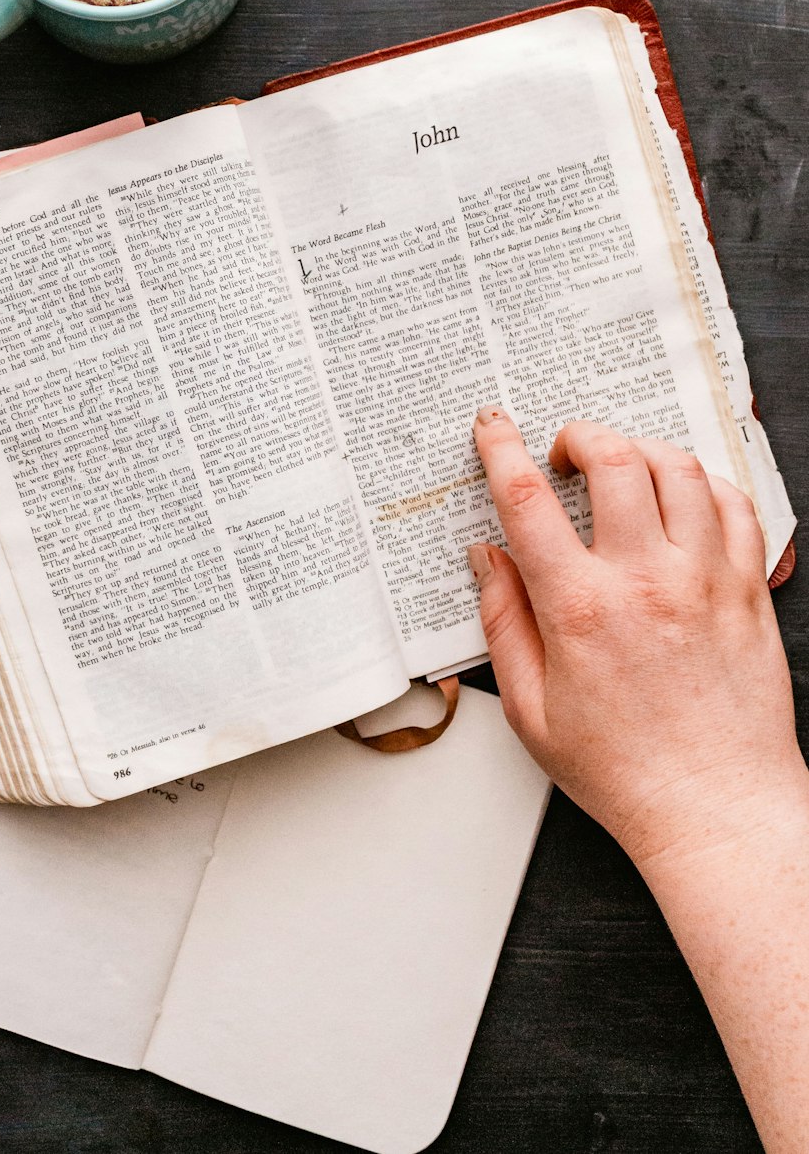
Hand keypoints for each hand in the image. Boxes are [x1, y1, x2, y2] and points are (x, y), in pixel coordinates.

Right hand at [468, 407, 802, 866]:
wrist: (714, 808)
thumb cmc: (623, 771)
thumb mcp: (529, 709)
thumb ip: (503, 622)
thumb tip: (487, 559)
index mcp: (579, 609)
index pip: (527, 500)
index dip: (501, 448)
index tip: (494, 427)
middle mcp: (645, 581)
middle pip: (612, 459)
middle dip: (578, 435)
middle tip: (563, 451)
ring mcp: (704, 581)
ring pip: (678, 469)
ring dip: (640, 450)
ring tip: (621, 466)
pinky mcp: (748, 592)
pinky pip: (735, 505)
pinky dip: (704, 484)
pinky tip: (682, 497)